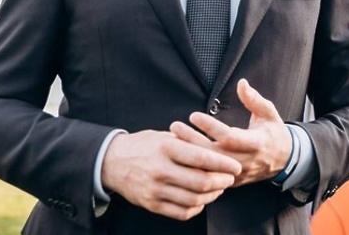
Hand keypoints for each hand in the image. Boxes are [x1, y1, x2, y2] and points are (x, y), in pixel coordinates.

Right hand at [100, 129, 241, 220]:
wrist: (112, 162)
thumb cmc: (144, 145)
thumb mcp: (164, 136)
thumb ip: (188, 142)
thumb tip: (217, 148)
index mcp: (166, 148)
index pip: (202, 158)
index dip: (223, 163)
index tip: (235, 166)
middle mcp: (161, 170)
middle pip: (201, 182)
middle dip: (222, 182)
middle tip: (230, 178)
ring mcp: (156, 190)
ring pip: (194, 200)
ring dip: (212, 196)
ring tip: (218, 188)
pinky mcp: (152, 204)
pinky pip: (181, 212)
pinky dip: (197, 208)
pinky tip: (202, 200)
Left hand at [170, 79, 291, 186]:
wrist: (283, 161)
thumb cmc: (273, 132)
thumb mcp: (269, 113)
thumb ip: (254, 99)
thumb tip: (241, 83)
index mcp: (257, 143)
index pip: (230, 137)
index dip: (211, 127)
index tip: (194, 115)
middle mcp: (246, 161)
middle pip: (214, 153)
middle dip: (193, 140)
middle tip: (175, 126)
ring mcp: (238, 174)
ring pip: (209, 167)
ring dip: (189, 154)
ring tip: (172, 138)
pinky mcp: (231, 181)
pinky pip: (209, 176)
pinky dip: (194, 166)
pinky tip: (179, 155)